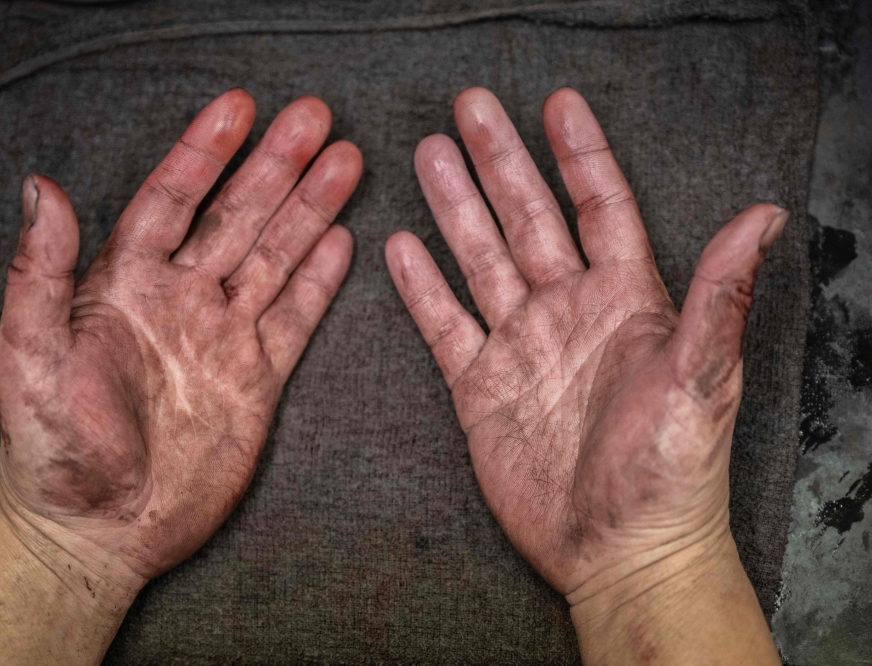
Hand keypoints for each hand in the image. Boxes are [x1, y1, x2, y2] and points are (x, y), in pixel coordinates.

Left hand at [0, 90, 361, 583]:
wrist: (100, 530)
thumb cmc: (52, 450)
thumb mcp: (28, 361)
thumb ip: (39, 277)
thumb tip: (40, 190)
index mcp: (125, 285)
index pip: (171, 200)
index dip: (204, 153)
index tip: (239, 109)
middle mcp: (180, 300)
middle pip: (237, 217)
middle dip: (277, 166)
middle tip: (316, 117)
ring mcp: (223, 338)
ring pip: (275, 257)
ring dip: (310, 210)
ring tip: (345, 162)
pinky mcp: (256, 380)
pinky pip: (295, 319)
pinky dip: (320, 281)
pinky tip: (343, 242)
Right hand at [386, 87, 784, 659]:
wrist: (618, 550)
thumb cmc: (670, 472)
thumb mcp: (700, 380)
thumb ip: (717, 297)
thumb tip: (763, 216)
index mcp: (625, 301)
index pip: (600, 207)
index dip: (579, 155)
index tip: (558, 104)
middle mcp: (568, 312)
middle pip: (528, 219)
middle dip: (498, 160)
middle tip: (469, 107)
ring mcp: (521, 347)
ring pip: (481, 260)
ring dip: (455, 208)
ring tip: (428, 156)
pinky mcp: (481, 387)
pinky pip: (446, 324)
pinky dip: (423, 287)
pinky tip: (402, 247)